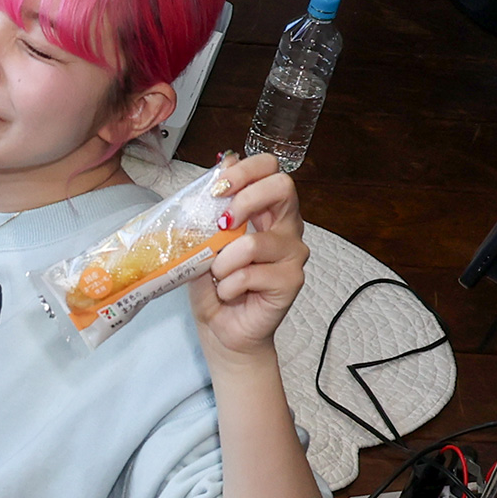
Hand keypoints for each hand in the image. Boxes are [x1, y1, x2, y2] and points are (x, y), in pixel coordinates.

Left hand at [189, 152, 305, 361]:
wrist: (222, 328)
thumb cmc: (214, 284)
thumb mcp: (202, 243)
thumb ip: (208, 213)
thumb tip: (210, 178)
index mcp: (267, 211)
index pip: (272, 170)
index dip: (247, 169)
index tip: (219, 186)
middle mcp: (287, 227)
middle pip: (282, 187)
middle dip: (244, 199)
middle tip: (220, 224)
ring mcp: (293, 254)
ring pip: (254, 242)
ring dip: (223, 262)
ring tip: (218, 276)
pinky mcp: (291, 280)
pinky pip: (250, 274)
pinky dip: (228, 285)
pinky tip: (229, 293)